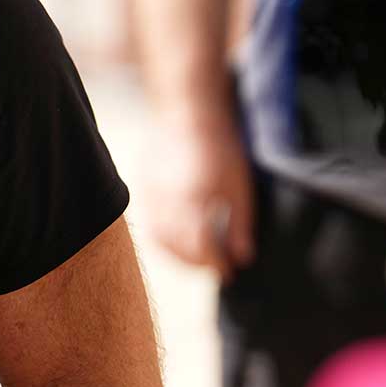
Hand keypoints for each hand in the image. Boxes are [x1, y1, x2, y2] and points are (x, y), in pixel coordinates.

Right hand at [141, 113, 254, 279]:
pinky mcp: (143, 190)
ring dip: (177, 256)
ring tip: (197, 259)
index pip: (201, 247)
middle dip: (196, 263)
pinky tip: (179, 240)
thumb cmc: (221, 148)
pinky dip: (164, 239)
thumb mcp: (240, 187)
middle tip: (215, 268)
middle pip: (177, 247)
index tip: (228, 273)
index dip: (215, 265)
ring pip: (158, 239)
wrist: (189, 113)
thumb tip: (242, 258)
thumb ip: (240, 225)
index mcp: (195, 199)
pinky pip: (149, 224)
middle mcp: (168, 200)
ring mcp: (151, 195)